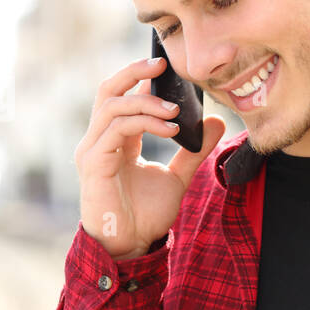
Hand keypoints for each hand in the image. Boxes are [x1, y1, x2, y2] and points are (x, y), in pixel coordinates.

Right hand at [73, 55, 225, 260]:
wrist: (131, 246)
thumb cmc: (145, 215)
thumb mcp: (177, 177)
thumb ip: (193, 151)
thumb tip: (216, 122)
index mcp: (114, 139)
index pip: (120, 96)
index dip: (140, 77)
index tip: (166, 66)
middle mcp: (99, 140)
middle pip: (107, 90)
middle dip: (133, 72)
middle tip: (162, 63)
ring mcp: (92, 150)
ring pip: (113, 106)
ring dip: (147, 102)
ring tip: (176, 112)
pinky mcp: (93, 162)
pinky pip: (116, 129)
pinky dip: (145, 123)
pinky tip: (170, 130)